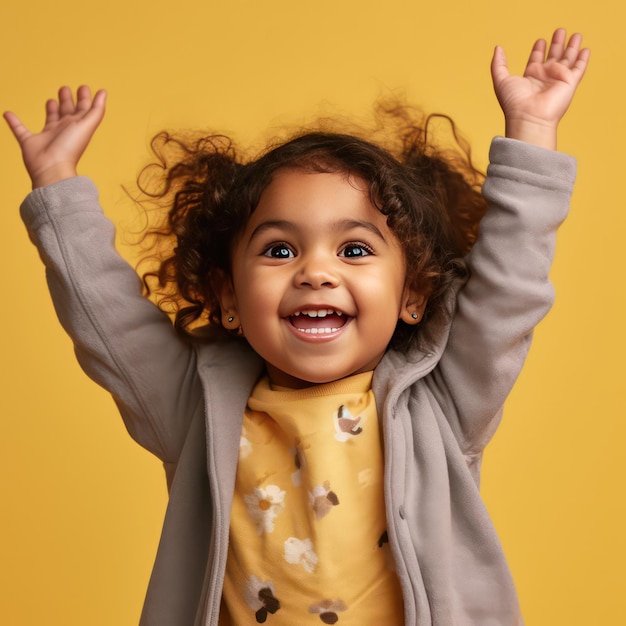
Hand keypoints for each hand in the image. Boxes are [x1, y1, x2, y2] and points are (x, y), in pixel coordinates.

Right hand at [4, 85, 105, 187]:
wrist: (52, 168)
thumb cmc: (70, 147)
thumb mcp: (86, 125)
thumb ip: (96, 109)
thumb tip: (103, 92)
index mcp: (76, 126)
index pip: (82, 110)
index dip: (84, 99)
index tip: (84, 87)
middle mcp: (64, 131)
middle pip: (66, 112)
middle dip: (67, 101)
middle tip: (65, 89)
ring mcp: (47, 137)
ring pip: (49, 119)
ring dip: (51, 109)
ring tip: (51, 100)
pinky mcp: (30, 142)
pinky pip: (19, 129)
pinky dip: (13, 122)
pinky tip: (7, 114)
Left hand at [491, 28, 589, 148]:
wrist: (529, 117)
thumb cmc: (514, 102)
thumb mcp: (501, 80)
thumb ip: (498, 64)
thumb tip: (498, 48)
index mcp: (530, 77)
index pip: (536, 60)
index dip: (538, 50)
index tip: (540, 40)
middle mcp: (545, 78)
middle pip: (553, 57)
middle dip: (556, 44)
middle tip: (559, 31)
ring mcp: (558, 80)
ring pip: (568, 59)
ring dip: (571, 47)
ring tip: (575, 34)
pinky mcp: (570, 82)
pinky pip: (579, 68)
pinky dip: (583, 59)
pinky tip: (585, 49)